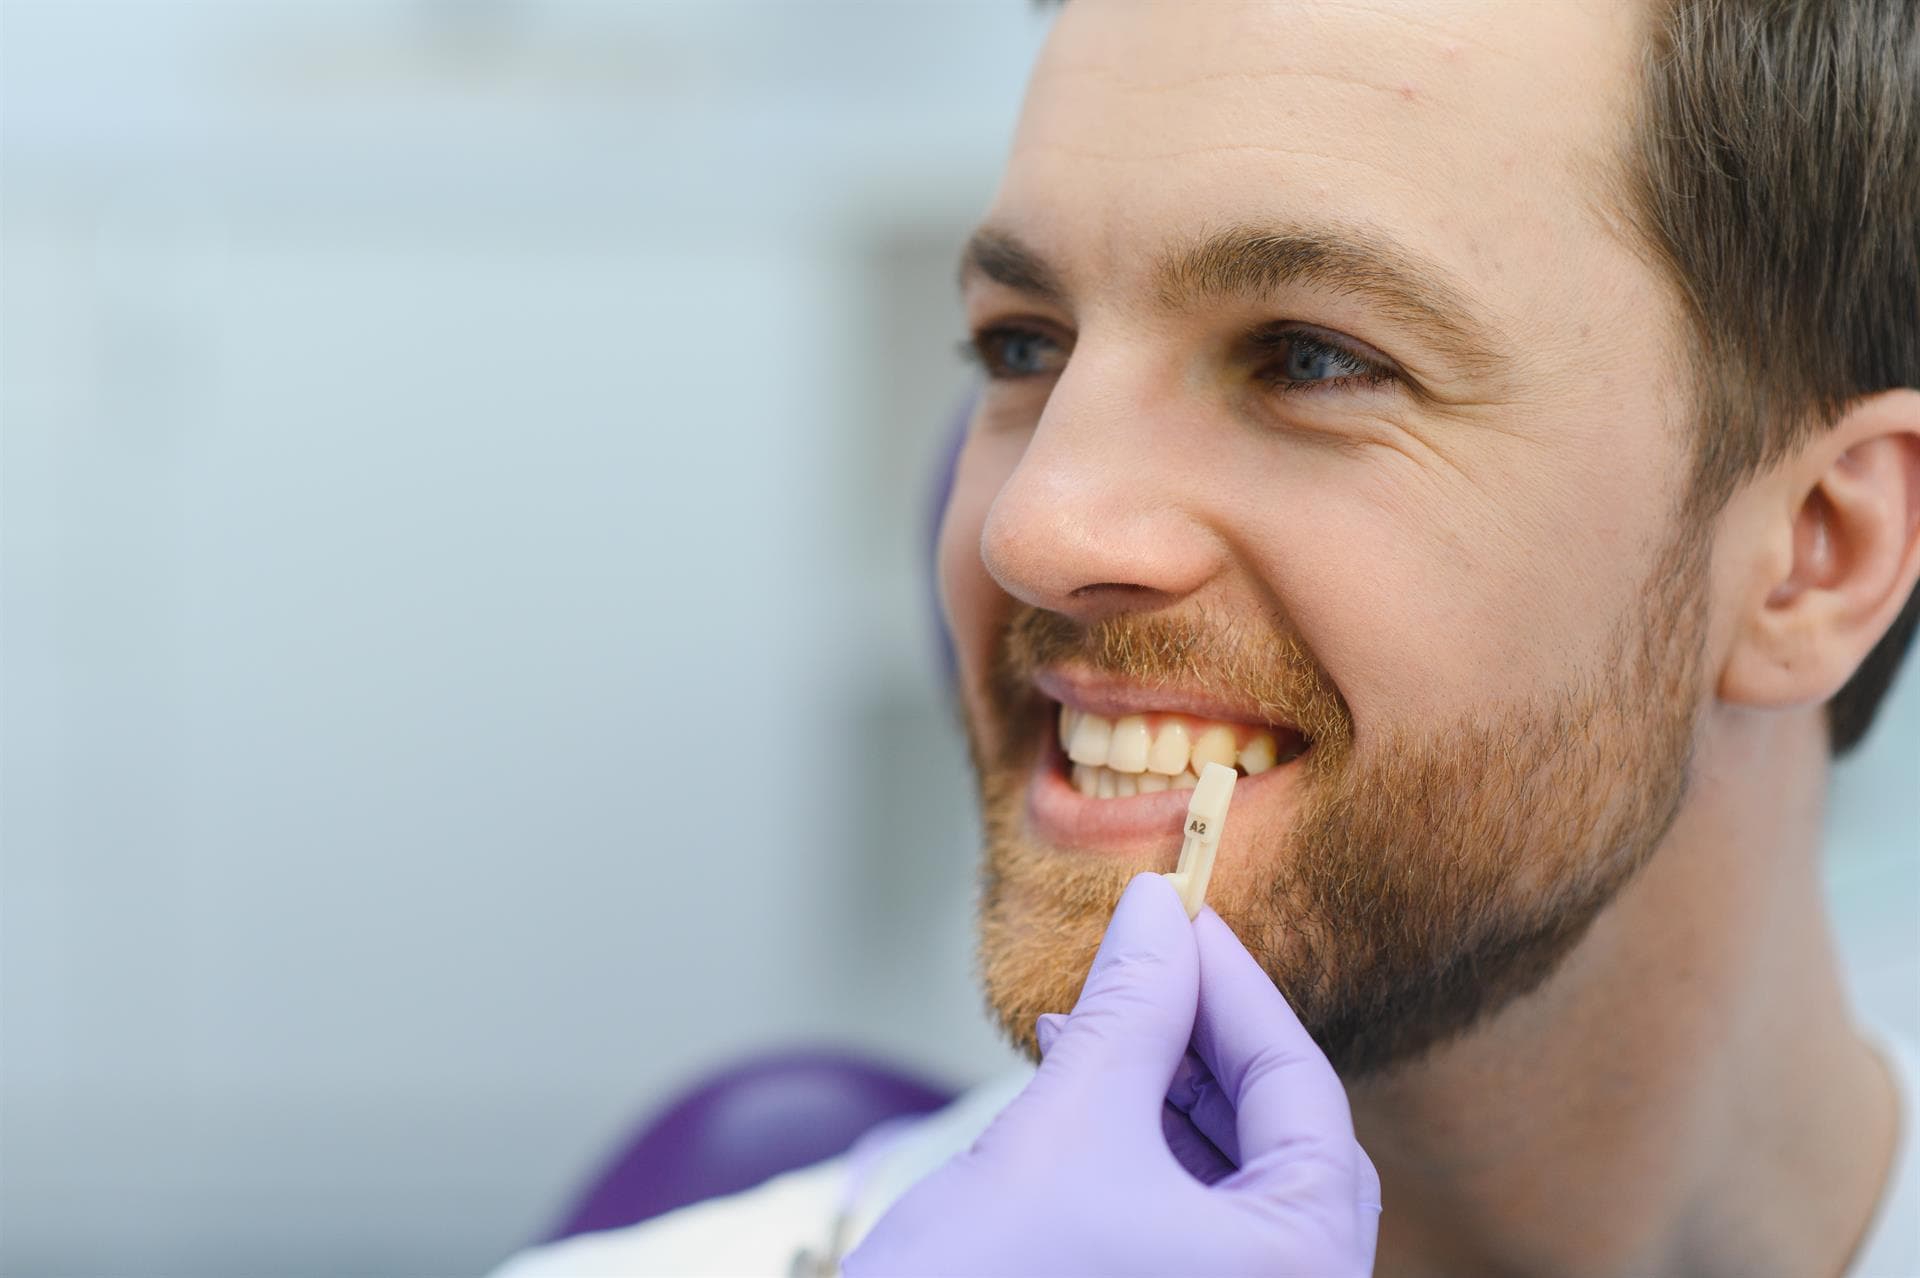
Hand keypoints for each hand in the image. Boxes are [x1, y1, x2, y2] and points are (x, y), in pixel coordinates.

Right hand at [841, 872, 1379, 1277]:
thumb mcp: (1068, 1127)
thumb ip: (1131, 1007)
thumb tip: (1157, 907)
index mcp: (1302, 1265)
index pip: (1301, 1088)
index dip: (1236, 985)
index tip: (1183, 913)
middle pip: (1282, 1134)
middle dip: (1206, 1038)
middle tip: (1151, 960)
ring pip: (1234, 1177)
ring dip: (1169, 1088)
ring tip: (1090, 1021)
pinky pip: (1193, 1220)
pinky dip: (1145, 1149)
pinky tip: (1078, 1086)